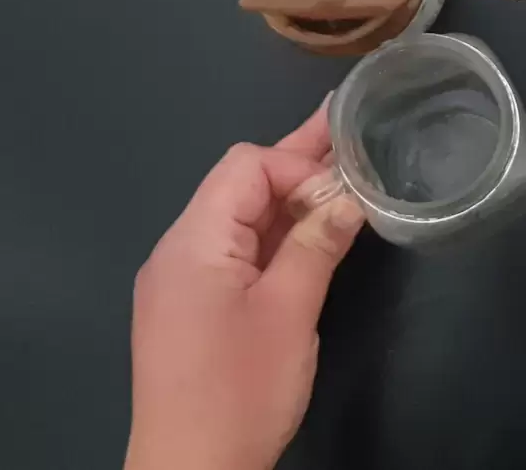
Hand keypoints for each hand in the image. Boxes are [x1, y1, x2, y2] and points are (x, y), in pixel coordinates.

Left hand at [126, 101, 365, 469]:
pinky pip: (232, 254)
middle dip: (297, 164)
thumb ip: (317, 245)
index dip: (299, 163)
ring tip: (341, 177)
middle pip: (238, 186)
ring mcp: (179, 282)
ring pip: (238, 221)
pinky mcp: (190, 310)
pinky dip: (273, 238)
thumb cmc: (239, 392)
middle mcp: (177, 251)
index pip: (245, 166)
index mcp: (193, 242)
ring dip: (288, 203)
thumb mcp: (289, 313)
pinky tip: (310, 234)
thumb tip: (347, 196)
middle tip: (349, 133)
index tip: (347, 189)